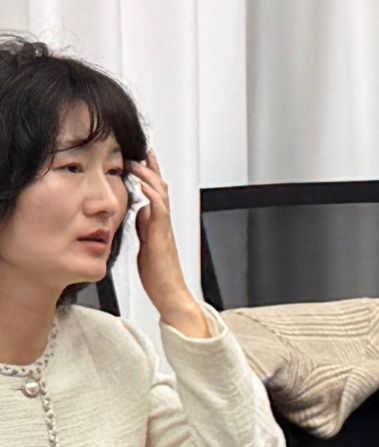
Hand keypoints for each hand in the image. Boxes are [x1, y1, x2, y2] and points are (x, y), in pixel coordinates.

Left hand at [130, 151, 207, 336]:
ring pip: (160, 195)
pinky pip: (159, 211)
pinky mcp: (162, 238)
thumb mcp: (146, 245)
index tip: (139, 158)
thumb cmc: (159, 276)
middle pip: (159, 188)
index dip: (147, 174)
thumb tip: (139, 212)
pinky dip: (153, 196)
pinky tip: (146, 185)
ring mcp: (164, 230)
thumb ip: (144, 228)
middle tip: (143, 149)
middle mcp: (163, 224)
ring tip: (138, 161)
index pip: (154, 193)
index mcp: (158, 225)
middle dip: (151, 168)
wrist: (170, 295)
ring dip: (149, 176)